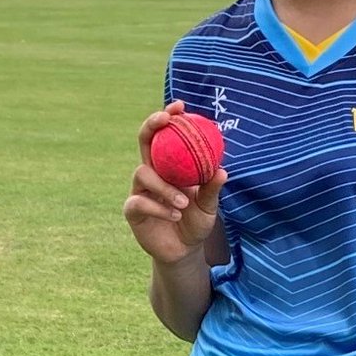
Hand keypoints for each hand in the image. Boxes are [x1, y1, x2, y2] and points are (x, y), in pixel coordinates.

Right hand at [123, 101, 226, 265]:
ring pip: (143, 173)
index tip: (179, 106)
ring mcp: (140, 189)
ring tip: (184, 203)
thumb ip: (212, 189)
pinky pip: (140, 201)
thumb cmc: (196, 221)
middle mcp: (152, 172)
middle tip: (165, 120)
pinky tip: (175, 215)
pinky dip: (159, 208)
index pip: (166, 135)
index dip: (168, 117)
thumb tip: (223, 171)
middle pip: (145, 141)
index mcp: (170, 165)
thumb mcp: (209, 205)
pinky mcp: (133, 210)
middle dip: (151, 125)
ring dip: (164, 186)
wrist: (184, 250)